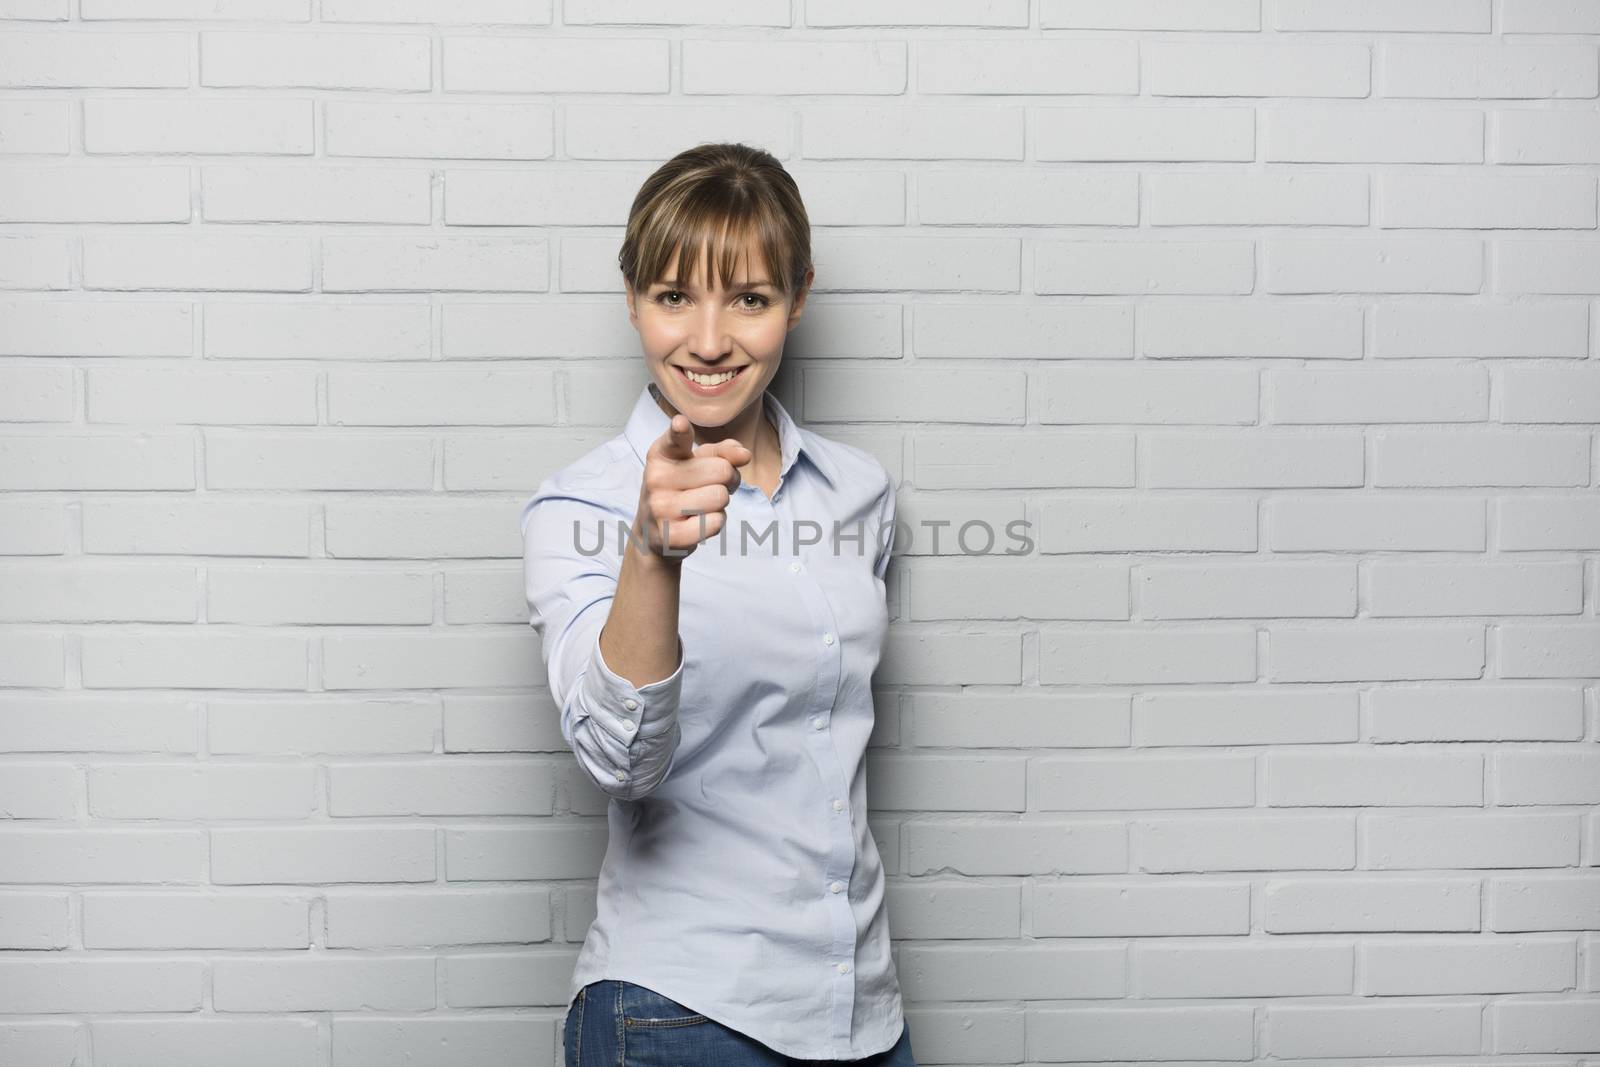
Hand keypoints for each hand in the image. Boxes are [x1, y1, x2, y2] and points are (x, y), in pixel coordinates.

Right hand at [632, 413, 751, 561]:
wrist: (655, 532)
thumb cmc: (682, 490)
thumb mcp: (697, 464)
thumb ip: (722, 452)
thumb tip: (744, 455)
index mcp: (662, 454)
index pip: (675, 439)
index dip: (680, 431)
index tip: (681, 424)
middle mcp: (656, 478)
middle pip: (722, 470)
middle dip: (727, 480)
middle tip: (710, 487)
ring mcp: (661, 508)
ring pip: (720, 497)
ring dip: (720, 504)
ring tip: (701, 505)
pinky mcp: (670, 535)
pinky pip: (716, 522)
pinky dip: (715, 523)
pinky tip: (697, 523)